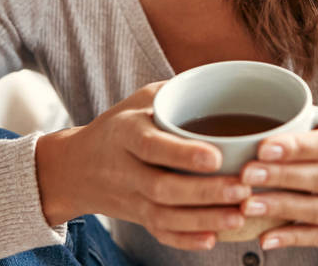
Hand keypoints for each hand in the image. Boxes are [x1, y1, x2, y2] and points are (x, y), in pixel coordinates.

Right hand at [35, 82, 252, 250]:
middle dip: (204, 193)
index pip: (153, 146)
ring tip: (238, 216)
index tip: (217, 158)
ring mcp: (129, 198)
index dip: (183, 155)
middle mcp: (125, 169)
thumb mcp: (141, 99)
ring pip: (163, 216)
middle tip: (242, 189)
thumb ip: (176, 91)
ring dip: (202, 220)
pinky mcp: (136, 218)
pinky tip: (213, 240)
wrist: (75, 167)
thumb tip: (226, 76)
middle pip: (162, 188)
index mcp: (126, 133)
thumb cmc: (120, 125)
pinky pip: (159, 233)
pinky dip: (185, 240)